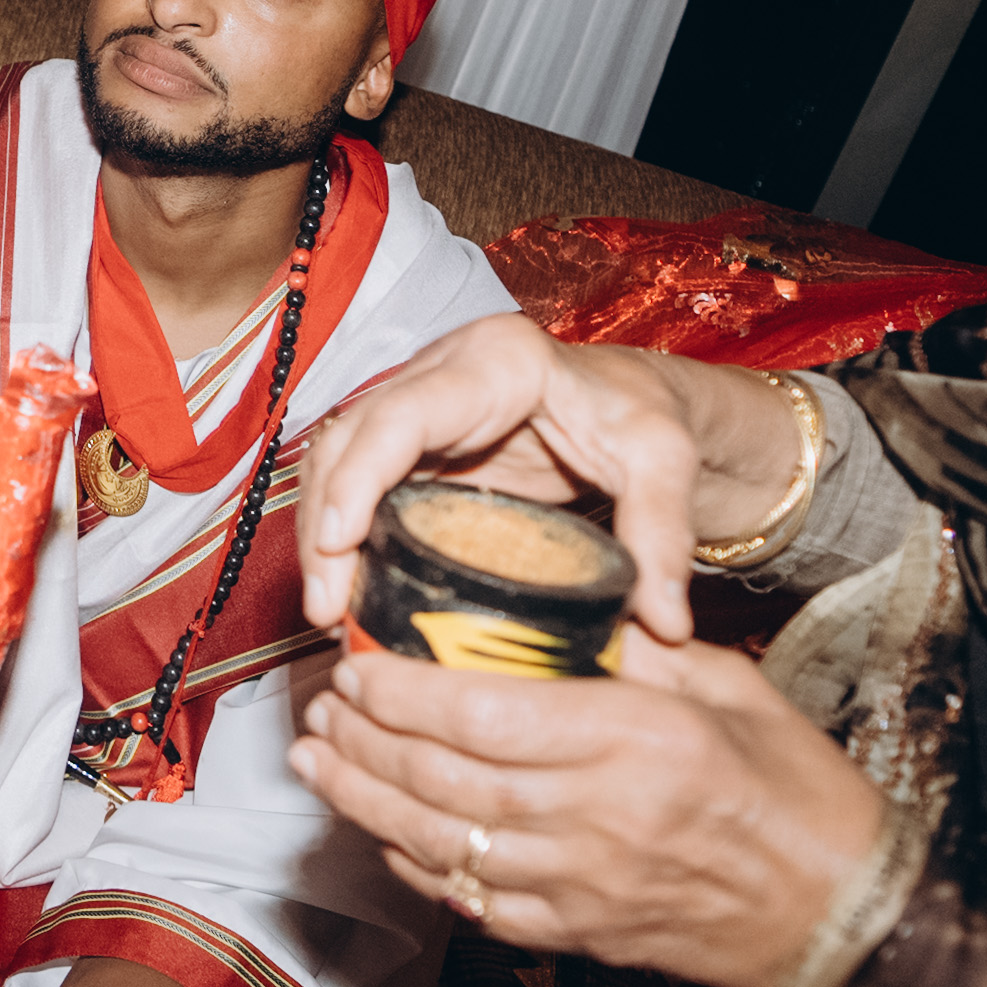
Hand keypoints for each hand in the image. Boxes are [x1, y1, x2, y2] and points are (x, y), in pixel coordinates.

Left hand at [286, 636, 890, 986]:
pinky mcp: (580, 935)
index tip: (359, 664)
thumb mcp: (731, 692)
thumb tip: (563, 607)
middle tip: (318, 710)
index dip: (406, 692)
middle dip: (368, 743)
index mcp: (638, 742)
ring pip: (445, 844)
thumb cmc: (799, 795)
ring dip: (369, 803)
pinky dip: (420, 867)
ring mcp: (584, 887)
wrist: (847, 920)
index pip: (488, 715)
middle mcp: (600, 818)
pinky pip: (477, 903)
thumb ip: (641, 650)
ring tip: (320, 764)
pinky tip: (385, 833)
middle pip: (448, 780)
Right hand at [294, 312, 807, 644]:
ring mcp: (421, 407)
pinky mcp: (415, 446)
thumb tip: (663, 625)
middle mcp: (442, 373)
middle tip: (325, 607)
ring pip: (338, 460)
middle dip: (324, 522)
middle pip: (349, 439)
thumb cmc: (645, 414)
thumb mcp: (665, 463)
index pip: (401, 415)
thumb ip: (662, 535)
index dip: (356, 478)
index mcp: (497, 361)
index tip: (336, 545)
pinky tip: (349, 590)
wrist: (638, 399)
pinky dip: (342, 535)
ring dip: (321, 533)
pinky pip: (356, 483)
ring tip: (327, 611)